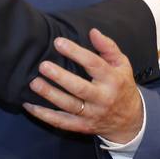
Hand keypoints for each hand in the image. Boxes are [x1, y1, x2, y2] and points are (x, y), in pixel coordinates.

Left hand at [23, 29, 143, 144]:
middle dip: (60, 77)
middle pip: (80, 88)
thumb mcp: (122, 64)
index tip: (58, 42)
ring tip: (34, 83)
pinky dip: (44, 115)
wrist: (130, 120)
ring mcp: (92, 115)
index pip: (93, 64)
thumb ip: (108, 47)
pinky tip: (29, 105)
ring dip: (50, 95)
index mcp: (113, 80)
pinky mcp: (82, 127)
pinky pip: (61, 122)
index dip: (75, 52)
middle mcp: (102, 98)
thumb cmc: (121, 86)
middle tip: (43, 66)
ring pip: (68, 106)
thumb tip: (93, 32)